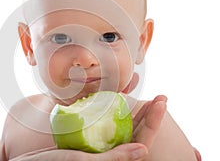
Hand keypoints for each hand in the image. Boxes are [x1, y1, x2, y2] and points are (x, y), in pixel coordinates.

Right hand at [13, 95, 166, 160]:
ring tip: (143, 93)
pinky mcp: (86, 139)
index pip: (141, 141)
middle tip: (160, 95)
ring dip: (133, 109)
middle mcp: (107, 153)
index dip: (153, 121)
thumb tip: (144, 150)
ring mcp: (97, 145)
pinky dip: (110, 107)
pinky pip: (103, 122)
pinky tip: (115, 96)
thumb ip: (114, 159)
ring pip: (121, 125)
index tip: (161, 100)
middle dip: (149, 113)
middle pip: (134, 131)